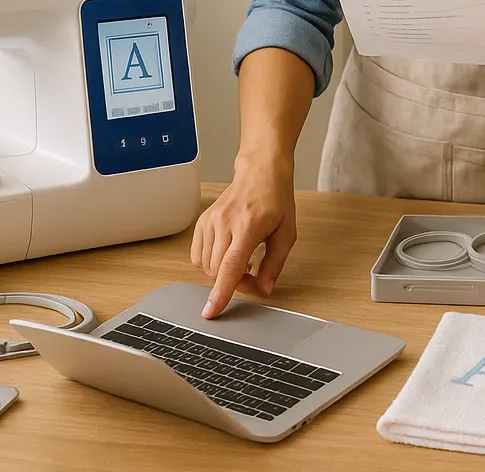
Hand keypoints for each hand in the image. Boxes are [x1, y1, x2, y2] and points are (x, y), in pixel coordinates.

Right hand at [191, 153, 296, 318]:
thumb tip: (264, 290)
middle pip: (216, 271)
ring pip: (205, 265)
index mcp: (247, 227)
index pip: (229, 267)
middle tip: (253, 276)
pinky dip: (211, 263)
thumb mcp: (287, 234)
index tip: (211, 311)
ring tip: (242, 262)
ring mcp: (210, 221)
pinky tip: (228, 254)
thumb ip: (274, 265)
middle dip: (233, 284)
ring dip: (222, 273)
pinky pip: (198, 255)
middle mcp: (224, 223)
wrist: (261, 172)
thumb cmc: (276, 200)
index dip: (220, 293)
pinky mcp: (202, 221)